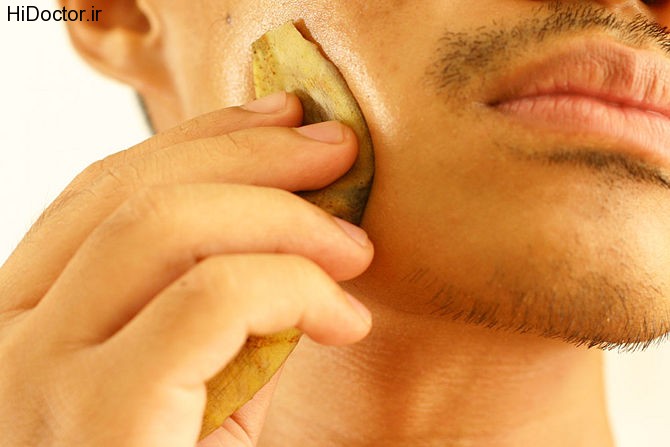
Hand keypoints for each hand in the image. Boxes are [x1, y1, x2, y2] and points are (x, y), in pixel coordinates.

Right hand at [0, 92, 373, 446]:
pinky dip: (290, 288)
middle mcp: (8, 338)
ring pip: (161, 227)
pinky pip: (207, 302)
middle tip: (338, 152)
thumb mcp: (195, 367)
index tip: (285, 118)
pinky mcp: (99, 424)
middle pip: (133, 193)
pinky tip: (341, 320)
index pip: (107, 190)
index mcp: (29, 315)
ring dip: (281, 218)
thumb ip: (209, 291)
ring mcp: (38, 380)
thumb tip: (288, 204)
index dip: (202, 138)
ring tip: (355, 246)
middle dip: (251, 156)